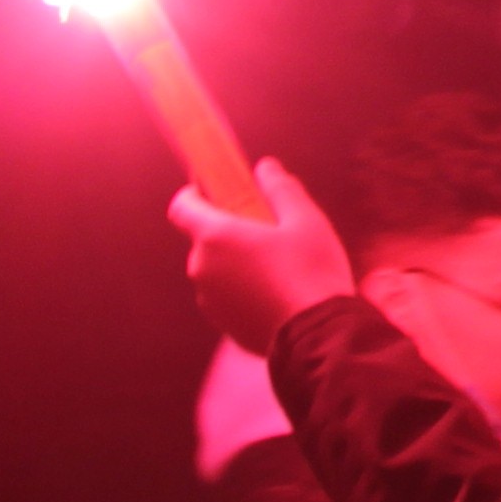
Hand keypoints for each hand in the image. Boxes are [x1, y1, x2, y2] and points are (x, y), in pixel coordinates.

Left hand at [169, 158, 358, 353]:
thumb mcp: (306, 220)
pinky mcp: (222, 323)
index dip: (195, 193)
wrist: (318, 334)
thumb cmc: (312, 270)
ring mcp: (209, 299)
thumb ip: (280, 189)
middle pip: (205, 238)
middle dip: (230, 230)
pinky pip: (227, 295)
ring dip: (238, 261)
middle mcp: (202, 267)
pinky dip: (244, 288)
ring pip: (217, 268)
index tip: (216, 189)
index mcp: (216, 237)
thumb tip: (265, 167)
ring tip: (280, 266)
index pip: (182, 206)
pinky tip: (279, 292)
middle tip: (269, 230)